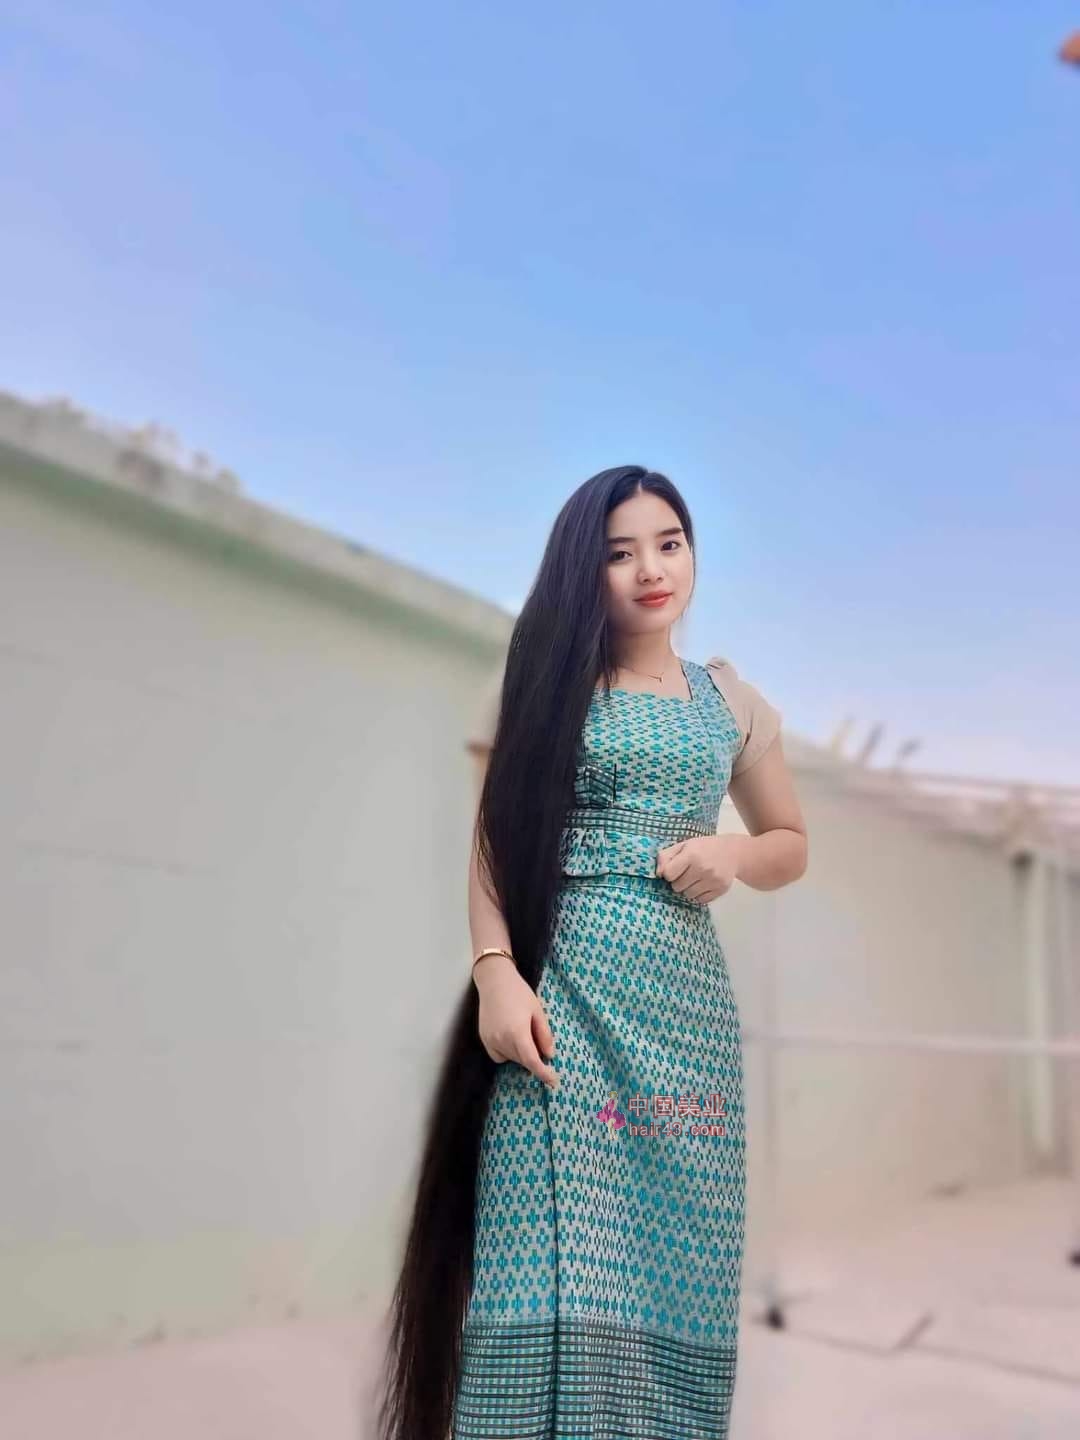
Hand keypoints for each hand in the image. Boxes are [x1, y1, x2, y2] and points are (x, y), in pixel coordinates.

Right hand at [473, 955, 559, 1089]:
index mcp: (517, 1033)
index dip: (543, 1074)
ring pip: (511, 1058)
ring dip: (520, 1053)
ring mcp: (490, 1040)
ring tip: (522, 1030)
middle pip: (522, 1060)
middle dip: (533, 1056)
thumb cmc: (519, 992)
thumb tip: (549, 1055)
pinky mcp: (483, 1038)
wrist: (494, 980)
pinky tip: (510, 1037)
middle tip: (537, 1037)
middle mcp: (501, 1040)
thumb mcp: (537, 1011)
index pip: (532, 1061)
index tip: (553, 1081)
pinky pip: (498, 1055)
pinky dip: (507, 1052)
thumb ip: (544, 1035)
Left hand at [655, 834, 746, 903]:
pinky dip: (699, 894)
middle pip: (677, 887)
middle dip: (679, 881)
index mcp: (692, 855)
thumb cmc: (705, 848)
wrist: (733, 852)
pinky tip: (704, 884)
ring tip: (696, 878)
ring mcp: (713, 880)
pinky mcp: (720, 890)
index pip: (668, 874)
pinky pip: (701, 900)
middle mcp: (702, 868)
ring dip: (688, 888)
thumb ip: (666, 856)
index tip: (675, 868)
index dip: (669, 872)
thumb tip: (658, 873)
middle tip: (687, 873)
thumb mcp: (684, 845)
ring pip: (688, 895)